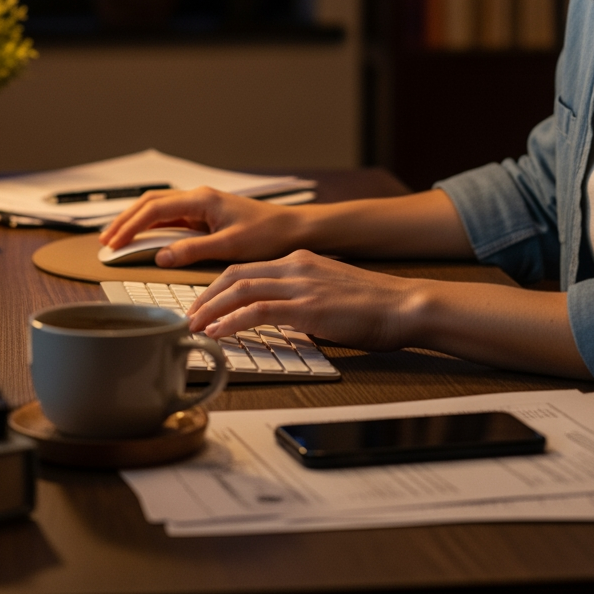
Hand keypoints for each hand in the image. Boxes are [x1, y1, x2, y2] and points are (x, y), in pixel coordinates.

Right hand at [98, 186, 304, 265]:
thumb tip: (160, 256)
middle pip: (149, 203)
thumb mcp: (229, 246)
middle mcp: (197, 198)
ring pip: (157, 209)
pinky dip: (152, 227)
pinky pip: (170, 218)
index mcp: (201, 200)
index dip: (130, 226)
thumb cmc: (266, 234)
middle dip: (124, 220)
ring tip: (116, 239)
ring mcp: (200, 206)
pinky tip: (143, 238)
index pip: (154, 209)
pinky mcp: (204, 216)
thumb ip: (193, 250)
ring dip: (135, 222)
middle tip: (105, 241)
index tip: (113, 243)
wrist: (290, 228)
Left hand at [187, 250, 427, 350]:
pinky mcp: (307, 307)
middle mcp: (295, 265)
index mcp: (300, 260)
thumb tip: (282, 319)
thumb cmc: (374, 306)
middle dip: (206, 297)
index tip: (203, 305)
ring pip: (241, 290)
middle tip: (189, 317)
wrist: (403, 305)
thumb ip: (302, 299)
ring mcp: (300, 284)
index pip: (246, 268)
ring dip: (212, 310)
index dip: (218, 287)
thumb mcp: (330, 293)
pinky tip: (218, 334)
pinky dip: (232, 321)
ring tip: (195, 327)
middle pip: (235, 275)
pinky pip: (258, 311)